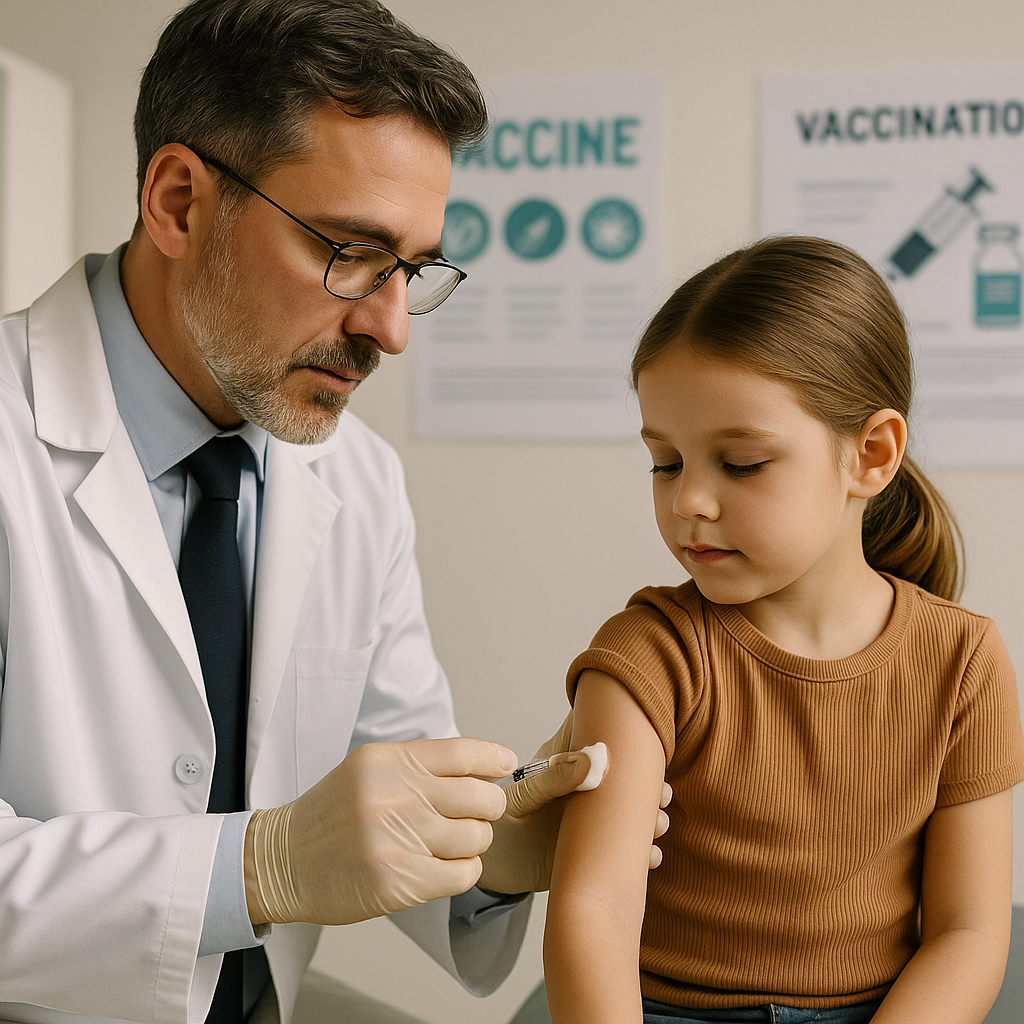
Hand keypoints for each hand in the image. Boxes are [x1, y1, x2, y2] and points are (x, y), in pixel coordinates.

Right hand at [245, 737, 515, 925]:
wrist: (284, 861)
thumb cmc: (334, 813)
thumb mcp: (370, 769)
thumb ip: (421, 765)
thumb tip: (485, 767)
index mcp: (390, 762)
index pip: (464, 754)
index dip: (495, 760)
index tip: (506, 766)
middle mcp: (396, 796)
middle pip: (482, 798)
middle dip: (487, 807)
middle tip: (473, 814)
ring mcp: (397, 840)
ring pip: (478, 838)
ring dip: (474, 842)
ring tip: (450, 843)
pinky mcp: (398, 883)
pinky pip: (464, 874)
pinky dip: (462, 871)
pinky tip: (442, 866)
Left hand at [477, 712, 670, 893]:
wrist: (496, 860)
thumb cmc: (504, 816)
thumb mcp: (525, 795)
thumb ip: (554, 778)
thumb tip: (593, 761)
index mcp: (574, 762)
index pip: (606, 737)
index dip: (630, 735)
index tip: (648, 742)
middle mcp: (592, 787)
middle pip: (633, 776)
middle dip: (651, 783)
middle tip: (659, 794)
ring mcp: (599, 818)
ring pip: (638, 812)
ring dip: (654, 818)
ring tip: (656, 825)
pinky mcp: (602, 850)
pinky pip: (632, 850)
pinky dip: (645, 853)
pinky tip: (649, 856)